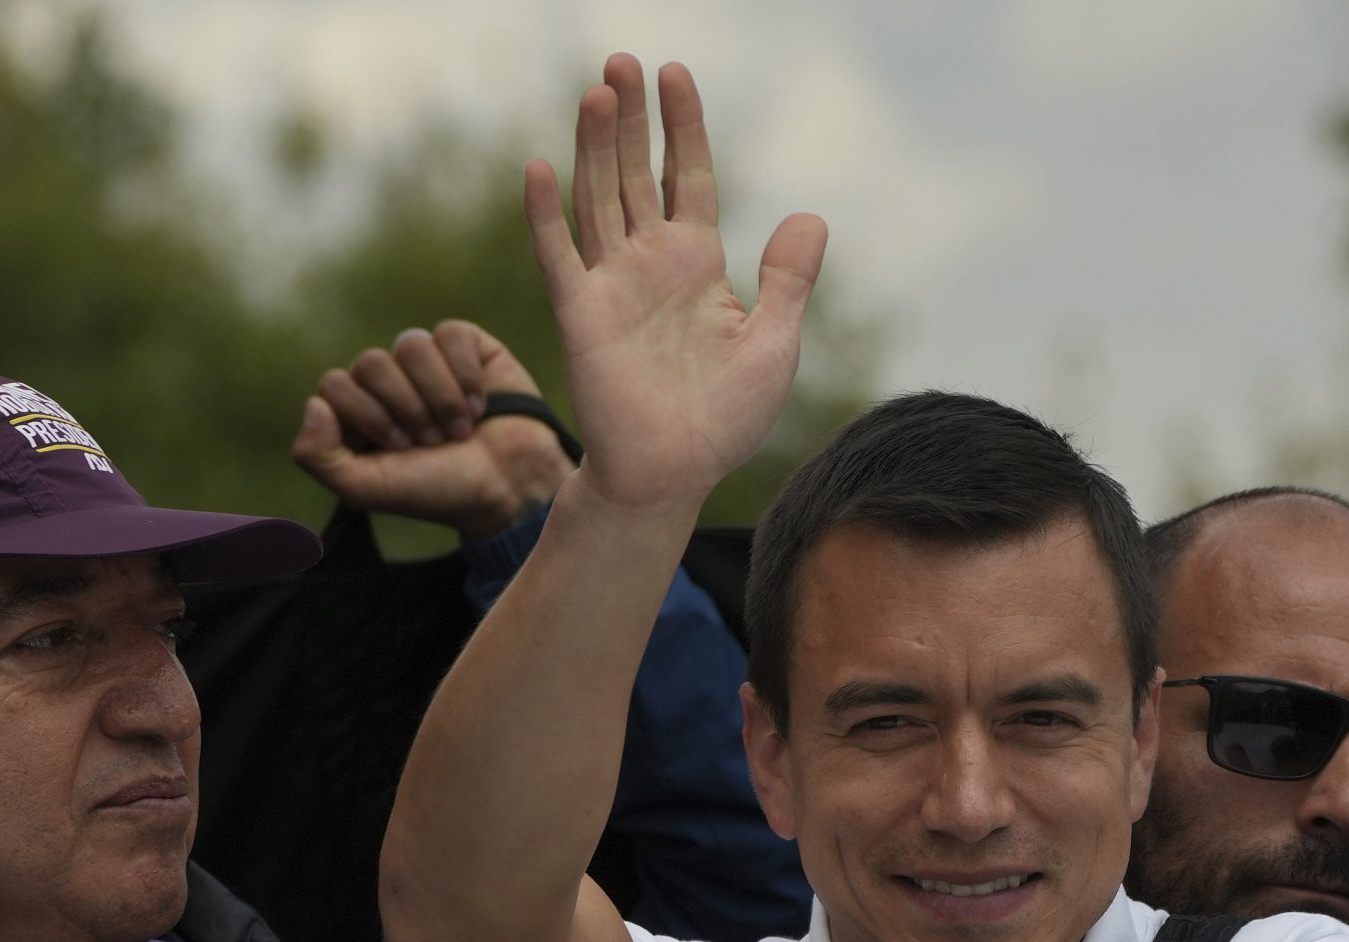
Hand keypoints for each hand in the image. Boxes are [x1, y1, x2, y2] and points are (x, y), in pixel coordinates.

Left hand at [292, 320, 574, 535]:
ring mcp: (426, 362)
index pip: (334, 385)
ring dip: (439, 397)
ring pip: (410, 345)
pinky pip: (449, 334)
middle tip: (433, 442)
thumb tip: (315, 404)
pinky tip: (479, 404)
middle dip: (406, 409)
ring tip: (460, 428)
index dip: (367, 416)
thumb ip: (317, 457)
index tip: (400, 449)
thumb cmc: (439, 489)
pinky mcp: (466, 346)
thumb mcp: (367, 490)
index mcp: (358, 412)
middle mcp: (388, 382)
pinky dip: (465, 374)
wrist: (509, 487)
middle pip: (370, 363)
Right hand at [526, 55, 825, 511]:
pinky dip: (545, 213)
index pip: (685, 176)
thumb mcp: (775, 343)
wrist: (676, 474)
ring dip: (593, 147)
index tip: (676, 74)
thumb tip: (809, 216)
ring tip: (598, 91)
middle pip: (633, 173)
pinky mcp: (581, 316)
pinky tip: (540, 166)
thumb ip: (788, 280)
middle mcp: (648, 264)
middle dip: (629, 119)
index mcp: (696, 264)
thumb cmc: (726, 418)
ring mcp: (611, 286)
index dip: (681, 126)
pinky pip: (559, 256)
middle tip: (623, 61)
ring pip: (597, 199)